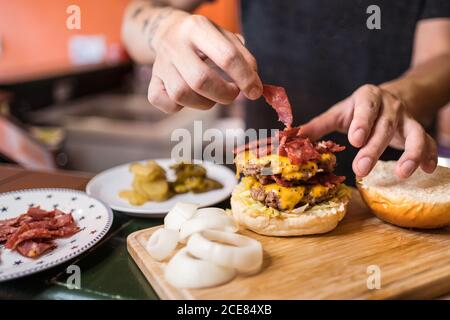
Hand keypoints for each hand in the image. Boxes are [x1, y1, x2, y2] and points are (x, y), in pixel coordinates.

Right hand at [148, 11, 262, 112]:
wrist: (168, 32)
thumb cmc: (205, 39)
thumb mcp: (226, 38)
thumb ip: (244, 59)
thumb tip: (253, 86)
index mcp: (198, 28)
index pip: (226, 57)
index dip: (245, 78)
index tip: (255, 91)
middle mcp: (175, 44)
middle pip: (200, 80)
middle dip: (224, 94)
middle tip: (233, 93)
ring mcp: (161, 64)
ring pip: (181, 94)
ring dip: (205, 103)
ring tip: (212, 95)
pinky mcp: (153, 81)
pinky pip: (166, 104)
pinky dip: (180, 107)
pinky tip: (190, 98)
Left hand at [301, 84, 437, 177]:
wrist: (392, 97)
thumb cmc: (358, 110)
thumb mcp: (338, 114)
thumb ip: (317, 126)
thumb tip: (289, 138)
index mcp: (368, 97)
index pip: (366, 107)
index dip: (362, 123)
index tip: (354, 140)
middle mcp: (390, 106)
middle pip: (385, 126)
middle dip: (374, 148)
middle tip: (361, 169)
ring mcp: (407, 119)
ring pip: (414, 134)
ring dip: (411, 153)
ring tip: (403, 173)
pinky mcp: (419, 130)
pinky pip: (429, 142)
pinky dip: (430, 155)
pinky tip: (428, 171)